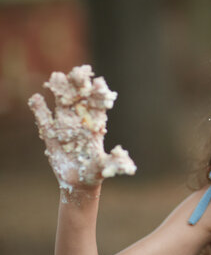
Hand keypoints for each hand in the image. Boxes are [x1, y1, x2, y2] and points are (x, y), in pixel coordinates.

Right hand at [29, 65, 135, 192]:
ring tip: (56, 76)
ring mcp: (65, 127)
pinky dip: (40, 110)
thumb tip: (129, 167)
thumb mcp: (107, 169)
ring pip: (62, 104)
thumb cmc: (97, 173)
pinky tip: (36, 98)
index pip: (98, 106)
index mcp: (96, 126)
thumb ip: (116, 164)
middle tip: (79, 71)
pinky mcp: (50, 136)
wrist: (80, 183)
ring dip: (60, 91)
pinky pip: (44, 120)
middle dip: (79, 85)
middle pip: (80, 99)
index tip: (99, 82)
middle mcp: (80, 122)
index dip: (98, 94)